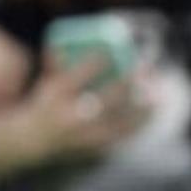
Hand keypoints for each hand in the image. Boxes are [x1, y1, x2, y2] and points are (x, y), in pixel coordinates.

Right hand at [15, 55, 150, 168]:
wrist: (32, 143)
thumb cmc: (45, 107)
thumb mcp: (47, 84)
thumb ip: (59, 63)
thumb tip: (65, 41)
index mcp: (56, 97)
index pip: (78, 76)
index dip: (96, 63)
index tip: (111, 52)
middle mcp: (71, 117)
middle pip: (105, 99)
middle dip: (127, 83)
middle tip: (144, 69)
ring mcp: (84, 135)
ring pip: (120, 120)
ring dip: (141, 107)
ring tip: (158, 94)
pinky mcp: (95, 148)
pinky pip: (123, 136)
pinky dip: (139, 124)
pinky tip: (152, 113)